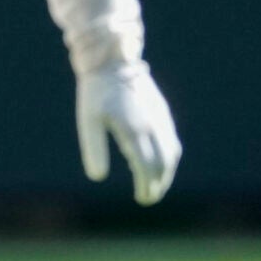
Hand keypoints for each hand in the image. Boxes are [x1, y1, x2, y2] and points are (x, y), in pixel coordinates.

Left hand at [76, 60, 180, 204]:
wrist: (114, 62)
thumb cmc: (96, 93)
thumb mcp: (88, 122)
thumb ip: (94, 150)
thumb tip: (98, 177)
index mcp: (134, 131)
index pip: (147, 167)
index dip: (146, 186)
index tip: (142, 199)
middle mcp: (153, 126)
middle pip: (164, 164)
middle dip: (159, 184)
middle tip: (149, 198)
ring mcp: (161, 119)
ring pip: (172, 152)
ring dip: (167, 172)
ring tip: (157, 184)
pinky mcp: (163, 112)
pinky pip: (172, 140)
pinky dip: (169, 157)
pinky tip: (160, 162)